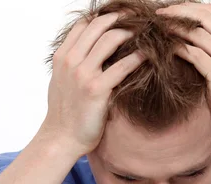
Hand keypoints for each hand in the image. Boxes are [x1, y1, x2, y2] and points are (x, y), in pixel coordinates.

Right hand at [39, 13, 145, 156]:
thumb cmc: (64, 114)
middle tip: (138, 19)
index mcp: (62, 57)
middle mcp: (70, 61)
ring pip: (111, 39)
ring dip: (131, 33)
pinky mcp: (97, 89)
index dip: (103, 17)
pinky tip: (148, 56)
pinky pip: (122, 66)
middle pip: (98, 26)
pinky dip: (138, 57)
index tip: (120, 17)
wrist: (61, 139)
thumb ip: (73, 64)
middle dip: (121, 18)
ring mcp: (83, 74)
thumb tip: (89, 52)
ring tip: (146, 34)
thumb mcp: (61, 82)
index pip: (83, 24)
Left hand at [157, 4, 210, 147]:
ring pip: (197, 33)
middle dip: (177, 12)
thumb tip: (190, 37)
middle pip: (203, 16)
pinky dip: (178, 49)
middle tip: (157, 15)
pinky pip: (195, 55)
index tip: (167, 11)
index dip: (187, 7)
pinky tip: (165, 50)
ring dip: (173, 29)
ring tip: (156, 31)